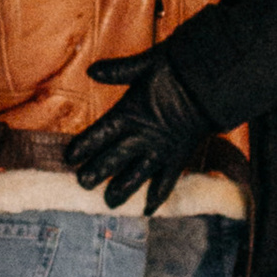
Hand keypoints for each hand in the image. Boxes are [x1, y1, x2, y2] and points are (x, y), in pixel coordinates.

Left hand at [66, 47, 207, 214]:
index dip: (83, 147)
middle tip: (82, 184)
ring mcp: (159, 152)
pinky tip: (147, 211)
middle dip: (95, 173)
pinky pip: (165, 183)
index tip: (68, 158)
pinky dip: (157, 198)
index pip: (98, 135)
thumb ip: (117, 71)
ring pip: (135, 178)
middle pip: (112, 161)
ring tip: (109, 203)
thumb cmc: (175, 71)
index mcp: (127, 115)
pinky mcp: (177, 159)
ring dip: (120, 190)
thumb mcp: (144, 65)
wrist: (208, 85)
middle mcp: (140, 138)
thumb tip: (92, 70)